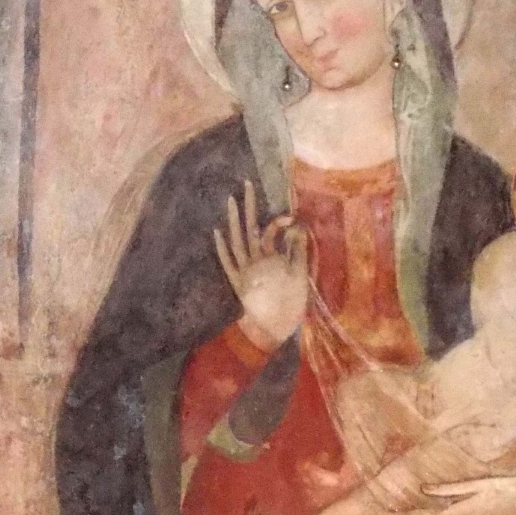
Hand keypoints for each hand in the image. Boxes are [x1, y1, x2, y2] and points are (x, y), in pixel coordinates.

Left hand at [214, 180, 308, 347]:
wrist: (271, 330)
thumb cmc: (289, 305)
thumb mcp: (299, 277)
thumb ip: (298, 252)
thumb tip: (296, 227)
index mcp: (270, 259)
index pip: (272, 232)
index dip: (280, 222)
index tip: (292, 218)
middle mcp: (253, 261)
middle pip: (249, 229)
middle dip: (249, 205)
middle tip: (246, 184)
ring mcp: (242, 270)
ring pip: (236, 240)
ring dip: (233, 220)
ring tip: (231, 200)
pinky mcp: (236, 281)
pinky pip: (226, 261)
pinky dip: (220, 247)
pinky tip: (216, 231)